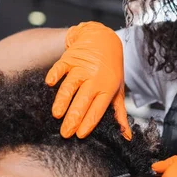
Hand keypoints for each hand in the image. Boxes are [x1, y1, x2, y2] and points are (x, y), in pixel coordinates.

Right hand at [45, 22, 130, 139]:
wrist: (103, 39)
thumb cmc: (111, 68)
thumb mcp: (118, 89)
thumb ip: (119, 113)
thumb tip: (127, 137)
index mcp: (107, 88)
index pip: (97, 109)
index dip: (89, 122)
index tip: (80, 135)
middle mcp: (94, 78)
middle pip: (83, 100)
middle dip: (73, 118)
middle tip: (65, 133)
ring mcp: (81, 68)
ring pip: (70, 86)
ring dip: (63, 100)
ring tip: (56, 114)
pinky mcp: (69, 58)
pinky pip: (60, 67)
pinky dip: (55, 74)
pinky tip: (50, 83)